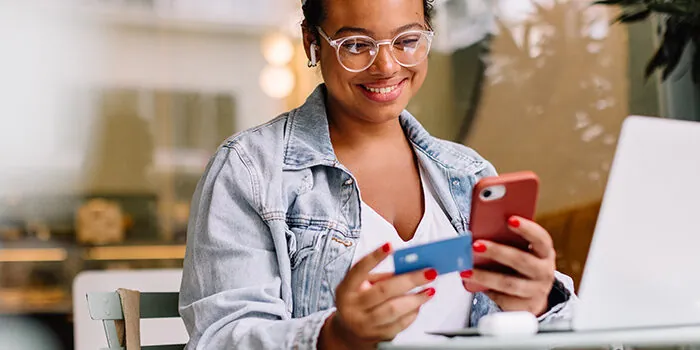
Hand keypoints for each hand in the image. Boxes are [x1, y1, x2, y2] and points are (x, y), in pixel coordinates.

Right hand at [319, 243, 436, 349]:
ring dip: (416, 299)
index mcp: (346, 289)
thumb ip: (382, 277)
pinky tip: (419, 304)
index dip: (374, 257)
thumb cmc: (360, 301)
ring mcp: (364, 324)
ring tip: (430, 290)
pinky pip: (399, 324)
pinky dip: (412, 313)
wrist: (349, 332)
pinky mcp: (376, 337)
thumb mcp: (363, 286)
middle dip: (410, 280)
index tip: (390, 246)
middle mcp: (352, 307)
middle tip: (429, 272)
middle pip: (383, 291)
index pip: (359, 270)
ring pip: (394, 309)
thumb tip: (409, 267)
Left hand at [461, 216, 555, 315]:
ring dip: (484, 275)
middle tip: (476, 244)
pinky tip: (470, 281)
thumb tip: (482, 231)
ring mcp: (535, 291)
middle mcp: (544, 271)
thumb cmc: (522, 266)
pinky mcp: (523, 307)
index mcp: (545, 252)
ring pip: (508, 283)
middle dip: (497, 251)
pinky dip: (484, 288)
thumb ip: (509, 242)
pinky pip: (501, 298)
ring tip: (466, 269)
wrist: (533, 298)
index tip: (510, 219)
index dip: (527, 228)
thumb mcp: (523, 252)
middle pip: (521, 260)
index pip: (540, 238)